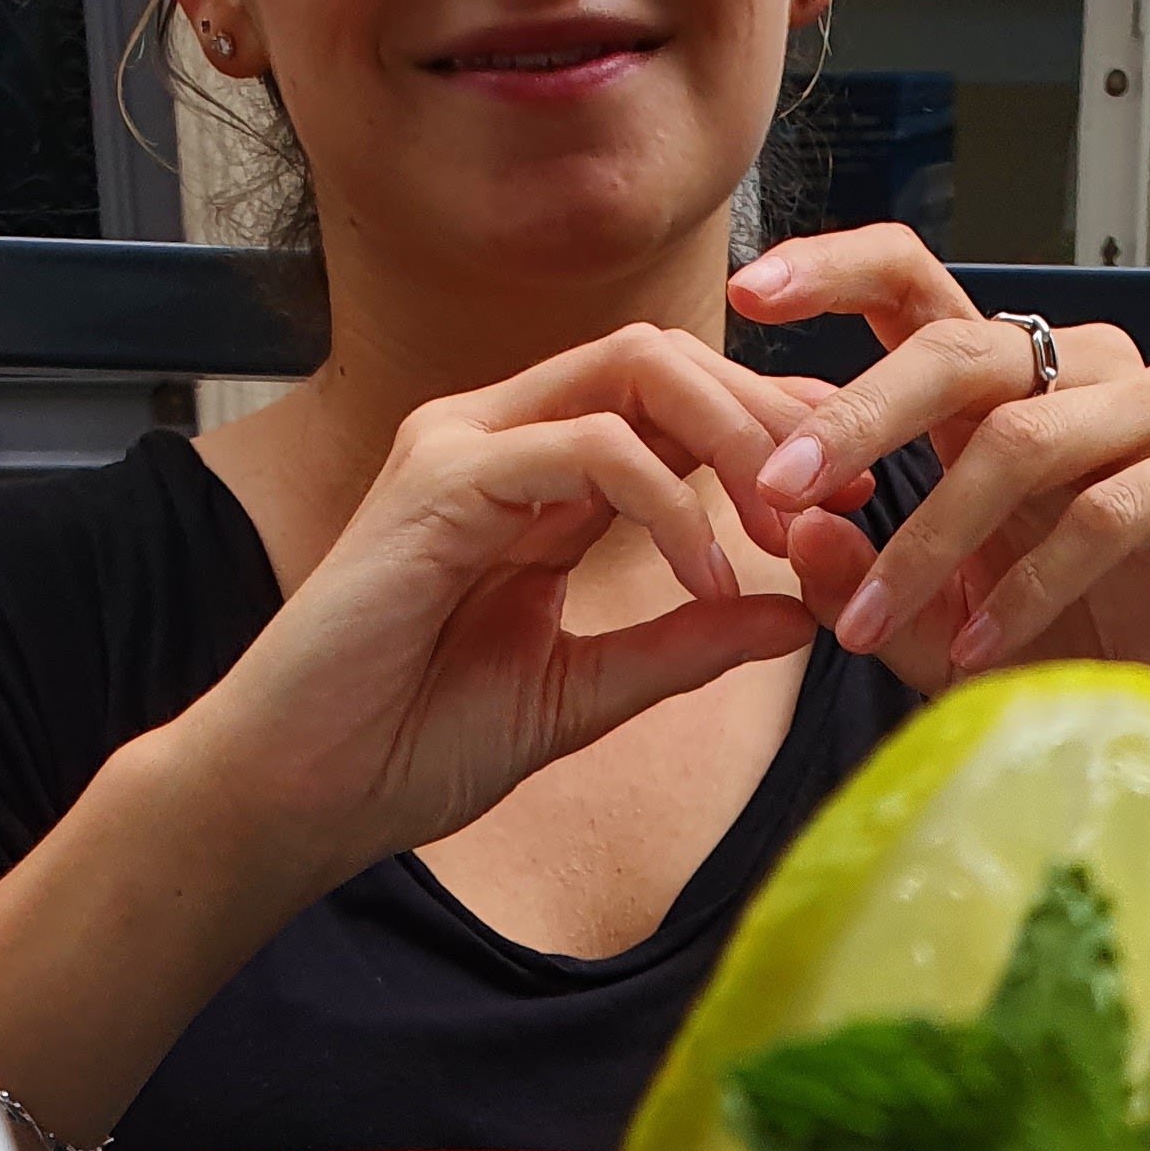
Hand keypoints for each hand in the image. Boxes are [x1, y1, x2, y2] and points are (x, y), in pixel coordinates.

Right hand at [178, 325, 827, 898]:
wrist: (302, 792)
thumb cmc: (412, 746)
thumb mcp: (585, 694)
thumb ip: (683, 647)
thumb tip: (796, 613)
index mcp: (534, 478)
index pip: (670, 404)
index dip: (768, 435)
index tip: (847, 505)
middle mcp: (500, 436)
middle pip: (666, 358)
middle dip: (769, 418)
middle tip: (839, 500)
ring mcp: (465, 444)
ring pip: (635, 373)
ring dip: (732, 442)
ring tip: (785, 531)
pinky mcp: (439, 479)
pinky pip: (586, 448)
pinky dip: (665, 503)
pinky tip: (705, 578)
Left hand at [727, 230, 1149, 825]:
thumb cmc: (1073, 653)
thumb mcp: (941, 624)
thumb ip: (868, 586)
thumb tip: (798, 536)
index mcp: (1013, 382)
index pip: (918, 288)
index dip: (836, 272)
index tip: (747, 294)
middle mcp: (1089, 371)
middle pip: (960, 353)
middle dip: (858, 419)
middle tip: (778, 487)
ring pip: (1022, 440)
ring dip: (930, 540)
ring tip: (869, 627)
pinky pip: (1102, 516)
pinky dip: (1024, 592)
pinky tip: (976, 652)